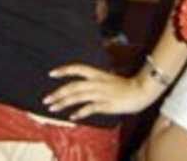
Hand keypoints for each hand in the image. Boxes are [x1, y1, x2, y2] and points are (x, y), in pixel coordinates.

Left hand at [43, 63, 159, 119]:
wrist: (140, 90)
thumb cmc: (124, 85)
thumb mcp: (107, 78)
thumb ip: (94, 81)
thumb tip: (82, 85)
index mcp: (96, 74)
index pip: (77, 68)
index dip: (63, 70)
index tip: (51, 74)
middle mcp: (96, 82)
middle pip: (73, 86)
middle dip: (58, 93)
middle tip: (46, 100)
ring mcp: (100, 93)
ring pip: (77, 97)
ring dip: (63, 103)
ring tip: (53, 108)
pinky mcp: (105, 104)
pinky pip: (89, 108)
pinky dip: (80, 113)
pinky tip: (72, 117)